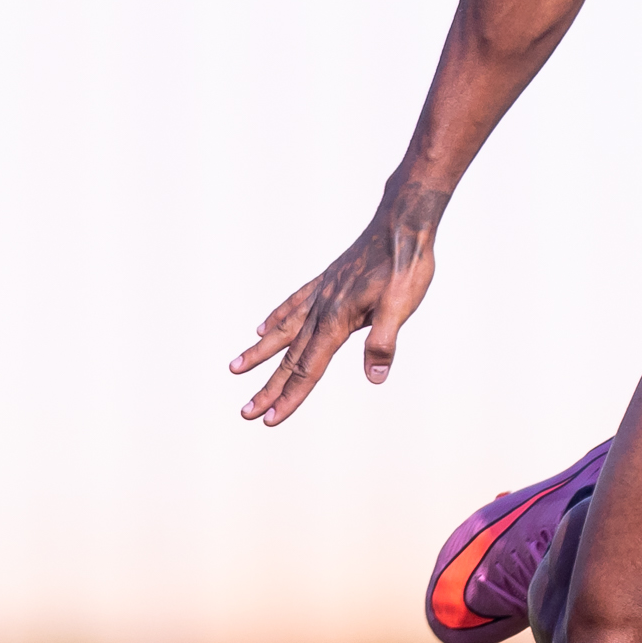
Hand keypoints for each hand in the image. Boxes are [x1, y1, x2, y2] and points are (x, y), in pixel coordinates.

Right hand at [229, 183, 445, 425]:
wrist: (402, 223)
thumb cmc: (405, 264)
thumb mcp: (402, 305)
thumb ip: (384, 341)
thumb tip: (374, 378)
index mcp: (338, 320)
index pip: (309, 368)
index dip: (290, 396)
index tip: (269, 419)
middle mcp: (322, 309)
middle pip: (290, 357)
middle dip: (268, 387)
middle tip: (246, 412)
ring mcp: (321, 294)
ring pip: (283, 331)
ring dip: (260, 353)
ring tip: (236, 368)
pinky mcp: (326, 281)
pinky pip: (293, 305)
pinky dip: (275, 319)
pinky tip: (262, 328)